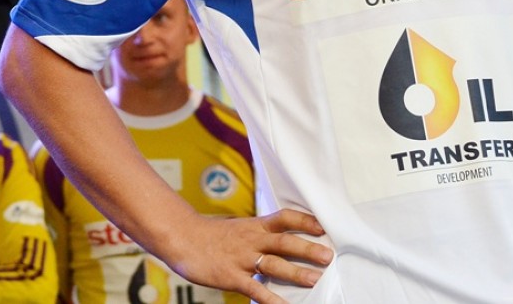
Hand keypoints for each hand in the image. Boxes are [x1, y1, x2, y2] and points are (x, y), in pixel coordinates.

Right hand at [167, 209, 332, 303]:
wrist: (184, 239)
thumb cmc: (215, 236)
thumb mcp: (242, 228)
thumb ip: (263, 234)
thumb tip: (287, 239)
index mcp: (256, 225)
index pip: (284, 217)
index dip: (304, 220)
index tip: (322, 226)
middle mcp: (252, 240)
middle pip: (283, 242)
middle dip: (307, 249)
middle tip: (328, 256)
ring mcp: (242, 259)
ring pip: (273, 264)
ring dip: (295, 272)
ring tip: (314, 279)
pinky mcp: (231, 277)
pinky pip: (254, 289)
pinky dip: (270, 299)